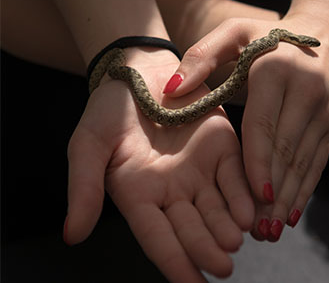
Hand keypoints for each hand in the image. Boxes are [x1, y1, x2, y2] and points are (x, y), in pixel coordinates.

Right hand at [65, 48, 253, 281]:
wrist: (140, 70)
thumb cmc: (107, 110)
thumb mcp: (88, 146)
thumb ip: (85, 189)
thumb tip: (72, 236)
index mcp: (140, 197)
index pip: (158, 239)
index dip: (174, 263)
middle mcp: (173, 192)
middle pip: (192, 228)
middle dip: (207, 248)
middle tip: (223, 267)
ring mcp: (200, 171)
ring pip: (218, 207)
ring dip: (229, 226)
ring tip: (237, 240)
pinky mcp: (223, 148)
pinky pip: (235, 176)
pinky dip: (244, 194)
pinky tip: (252, 211)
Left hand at [163, 15, 328, 240]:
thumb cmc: (275, 33)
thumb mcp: (237, 31)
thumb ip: (201, 56)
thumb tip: (170, 90)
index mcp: (276, 71)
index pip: (265, 124)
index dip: (259, 162)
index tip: (254, 195)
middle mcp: (306, 93)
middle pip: (287, 151)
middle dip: (273, 194)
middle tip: (257, 231)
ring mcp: (325, 111)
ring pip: (305, 163)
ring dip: (289, 200)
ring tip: (272, 233)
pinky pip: (319, 163)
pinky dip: (306, 191)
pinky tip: (292, 216)